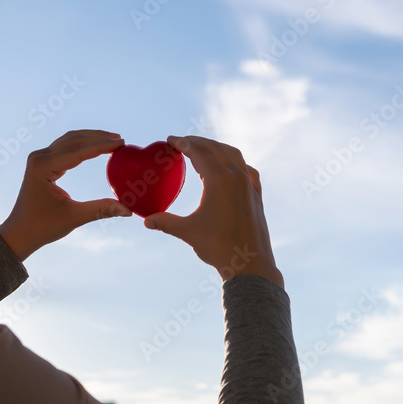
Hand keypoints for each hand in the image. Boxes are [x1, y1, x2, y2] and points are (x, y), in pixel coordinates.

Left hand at [0, 129, 131, 260]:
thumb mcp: (74, 217)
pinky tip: (96, 148)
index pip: (79, 150)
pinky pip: (65, 147)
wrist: (19, 232)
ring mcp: (39, 159)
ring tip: (112, 140)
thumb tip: (128, 210)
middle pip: (74, 139)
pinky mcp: (42, 163)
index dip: (102, 146)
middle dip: (98, 137)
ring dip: (91, 138)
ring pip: (69, 140)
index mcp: (43, 166)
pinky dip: (82, 145)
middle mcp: (40, 157)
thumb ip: (101, 210)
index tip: (122, 143)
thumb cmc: (42, 226)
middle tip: (120, 140)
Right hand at [143, 135, 283, 287]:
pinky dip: (234, 161)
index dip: (182, 143)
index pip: (198, 151)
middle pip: (215, 148)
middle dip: (197, 142)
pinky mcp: (257, 193)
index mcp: (219, 179)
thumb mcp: (187, 232)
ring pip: (233, 154)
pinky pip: (246, 168)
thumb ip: (165, 222)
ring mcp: (249, 184)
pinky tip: (229, 167)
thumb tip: (146, 220)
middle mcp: (236, 176)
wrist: (250, 264)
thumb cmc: (218, 247)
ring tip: (202, 149)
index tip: (170, 139)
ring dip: (216, 147)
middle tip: (181, 142)